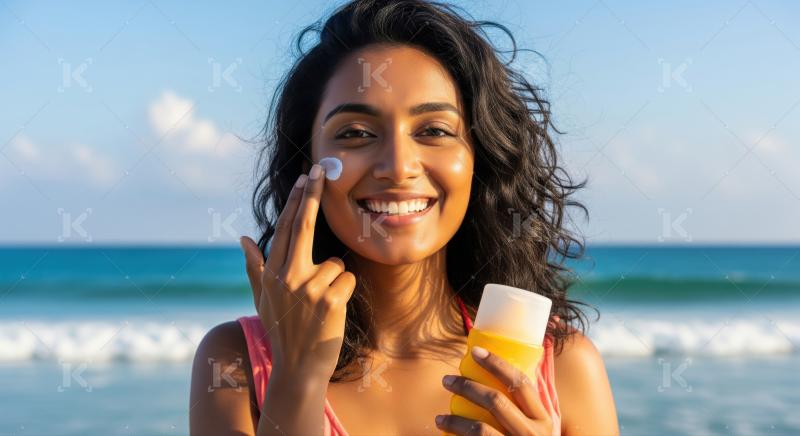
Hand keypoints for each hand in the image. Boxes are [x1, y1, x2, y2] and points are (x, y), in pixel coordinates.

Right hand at [240, 163, 356, 380]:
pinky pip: (348, 278)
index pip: (286, 229)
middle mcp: (287, 277)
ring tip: (323, 305)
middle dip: (313, 195)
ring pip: (336, 262)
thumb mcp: (262, 299)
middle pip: (304, 226)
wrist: (299, 368)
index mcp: (272, 274)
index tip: (305, 179)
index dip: (297, 201)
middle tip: (322, 170)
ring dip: (336, 279)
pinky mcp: (330, 299)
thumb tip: (243, 237)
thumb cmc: (283, 331)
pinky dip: (346, 290)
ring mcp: (308, 288)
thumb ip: (254, 266)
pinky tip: (334, 311)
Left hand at [436, 346, 554, 434]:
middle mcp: (534, 435)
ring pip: (480, 430)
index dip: (497, 364)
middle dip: (466, 386)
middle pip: (496, 402)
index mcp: (544, 420)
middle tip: (447, 380)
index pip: (520, 383)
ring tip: (439, 418)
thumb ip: (527, 408)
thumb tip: (502, 371)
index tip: (474, 351)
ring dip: (454, 421)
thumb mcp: (539, 430)